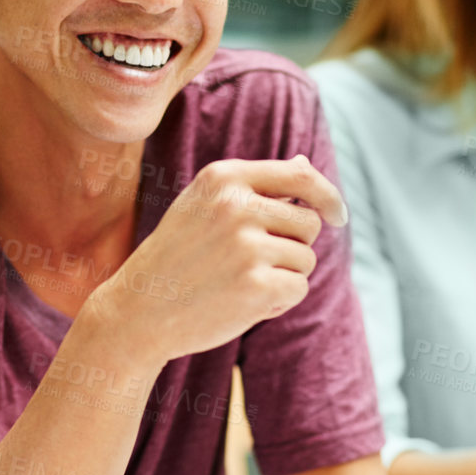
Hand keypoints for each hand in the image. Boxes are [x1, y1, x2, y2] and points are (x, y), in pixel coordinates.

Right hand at [88, 155, 347, 364]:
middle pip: (309, 222)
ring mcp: (246, 246)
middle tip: (251, 263)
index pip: (300, 176)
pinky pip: (298, 289)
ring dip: (283, 276)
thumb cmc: (176, 257)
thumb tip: (305, 163)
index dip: (327, 196)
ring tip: (239, 283)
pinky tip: (243, 304)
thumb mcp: (205, 206)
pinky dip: (279, 301)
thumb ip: (255, 186)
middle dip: (293, 245)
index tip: (338, 215)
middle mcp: (236, 205)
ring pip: (306, 259)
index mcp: (223, 177)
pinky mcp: (257, 286)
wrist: (137, 311)